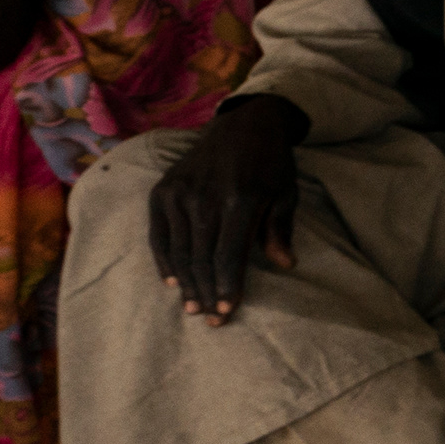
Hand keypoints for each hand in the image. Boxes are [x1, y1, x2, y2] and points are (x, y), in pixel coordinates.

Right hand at [147, 95, 309, 322]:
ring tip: (193, 307)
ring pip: (179, 251)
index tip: (227, 313)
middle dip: (206, 293)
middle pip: (201, 259)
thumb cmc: (270, 164)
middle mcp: (205, 199)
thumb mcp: (286, 193)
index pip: (228, 257)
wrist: (243, 124)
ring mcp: (180, 194)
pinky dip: (164, 261)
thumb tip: (286, 265)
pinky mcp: (163, 190)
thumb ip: (280, 230)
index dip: (226, 288)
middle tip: (210, 319)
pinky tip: (172, 282)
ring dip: (186, 284)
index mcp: (240, 201)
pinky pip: (158, 234)